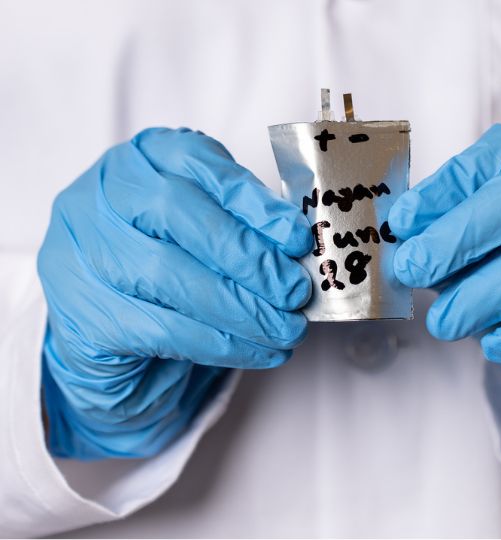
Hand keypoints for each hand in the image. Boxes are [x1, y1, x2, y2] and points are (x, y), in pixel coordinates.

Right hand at [38, 128, 311, 458]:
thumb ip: (241, 223)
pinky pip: (161, 329)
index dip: (252, 202)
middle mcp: (97, 197)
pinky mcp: (84, 314)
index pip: (195, 163)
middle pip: (176, 214)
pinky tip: (260, 351)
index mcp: (138, 160)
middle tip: (294, 291)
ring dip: (242, 309)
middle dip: (248, 257)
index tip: (297, 239)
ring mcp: (80, 254)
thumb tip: (297, 248)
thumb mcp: (204, 228)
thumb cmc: (171, 264)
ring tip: (287, 329)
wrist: (111, 330)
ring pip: (167, 276)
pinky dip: (222, 344)